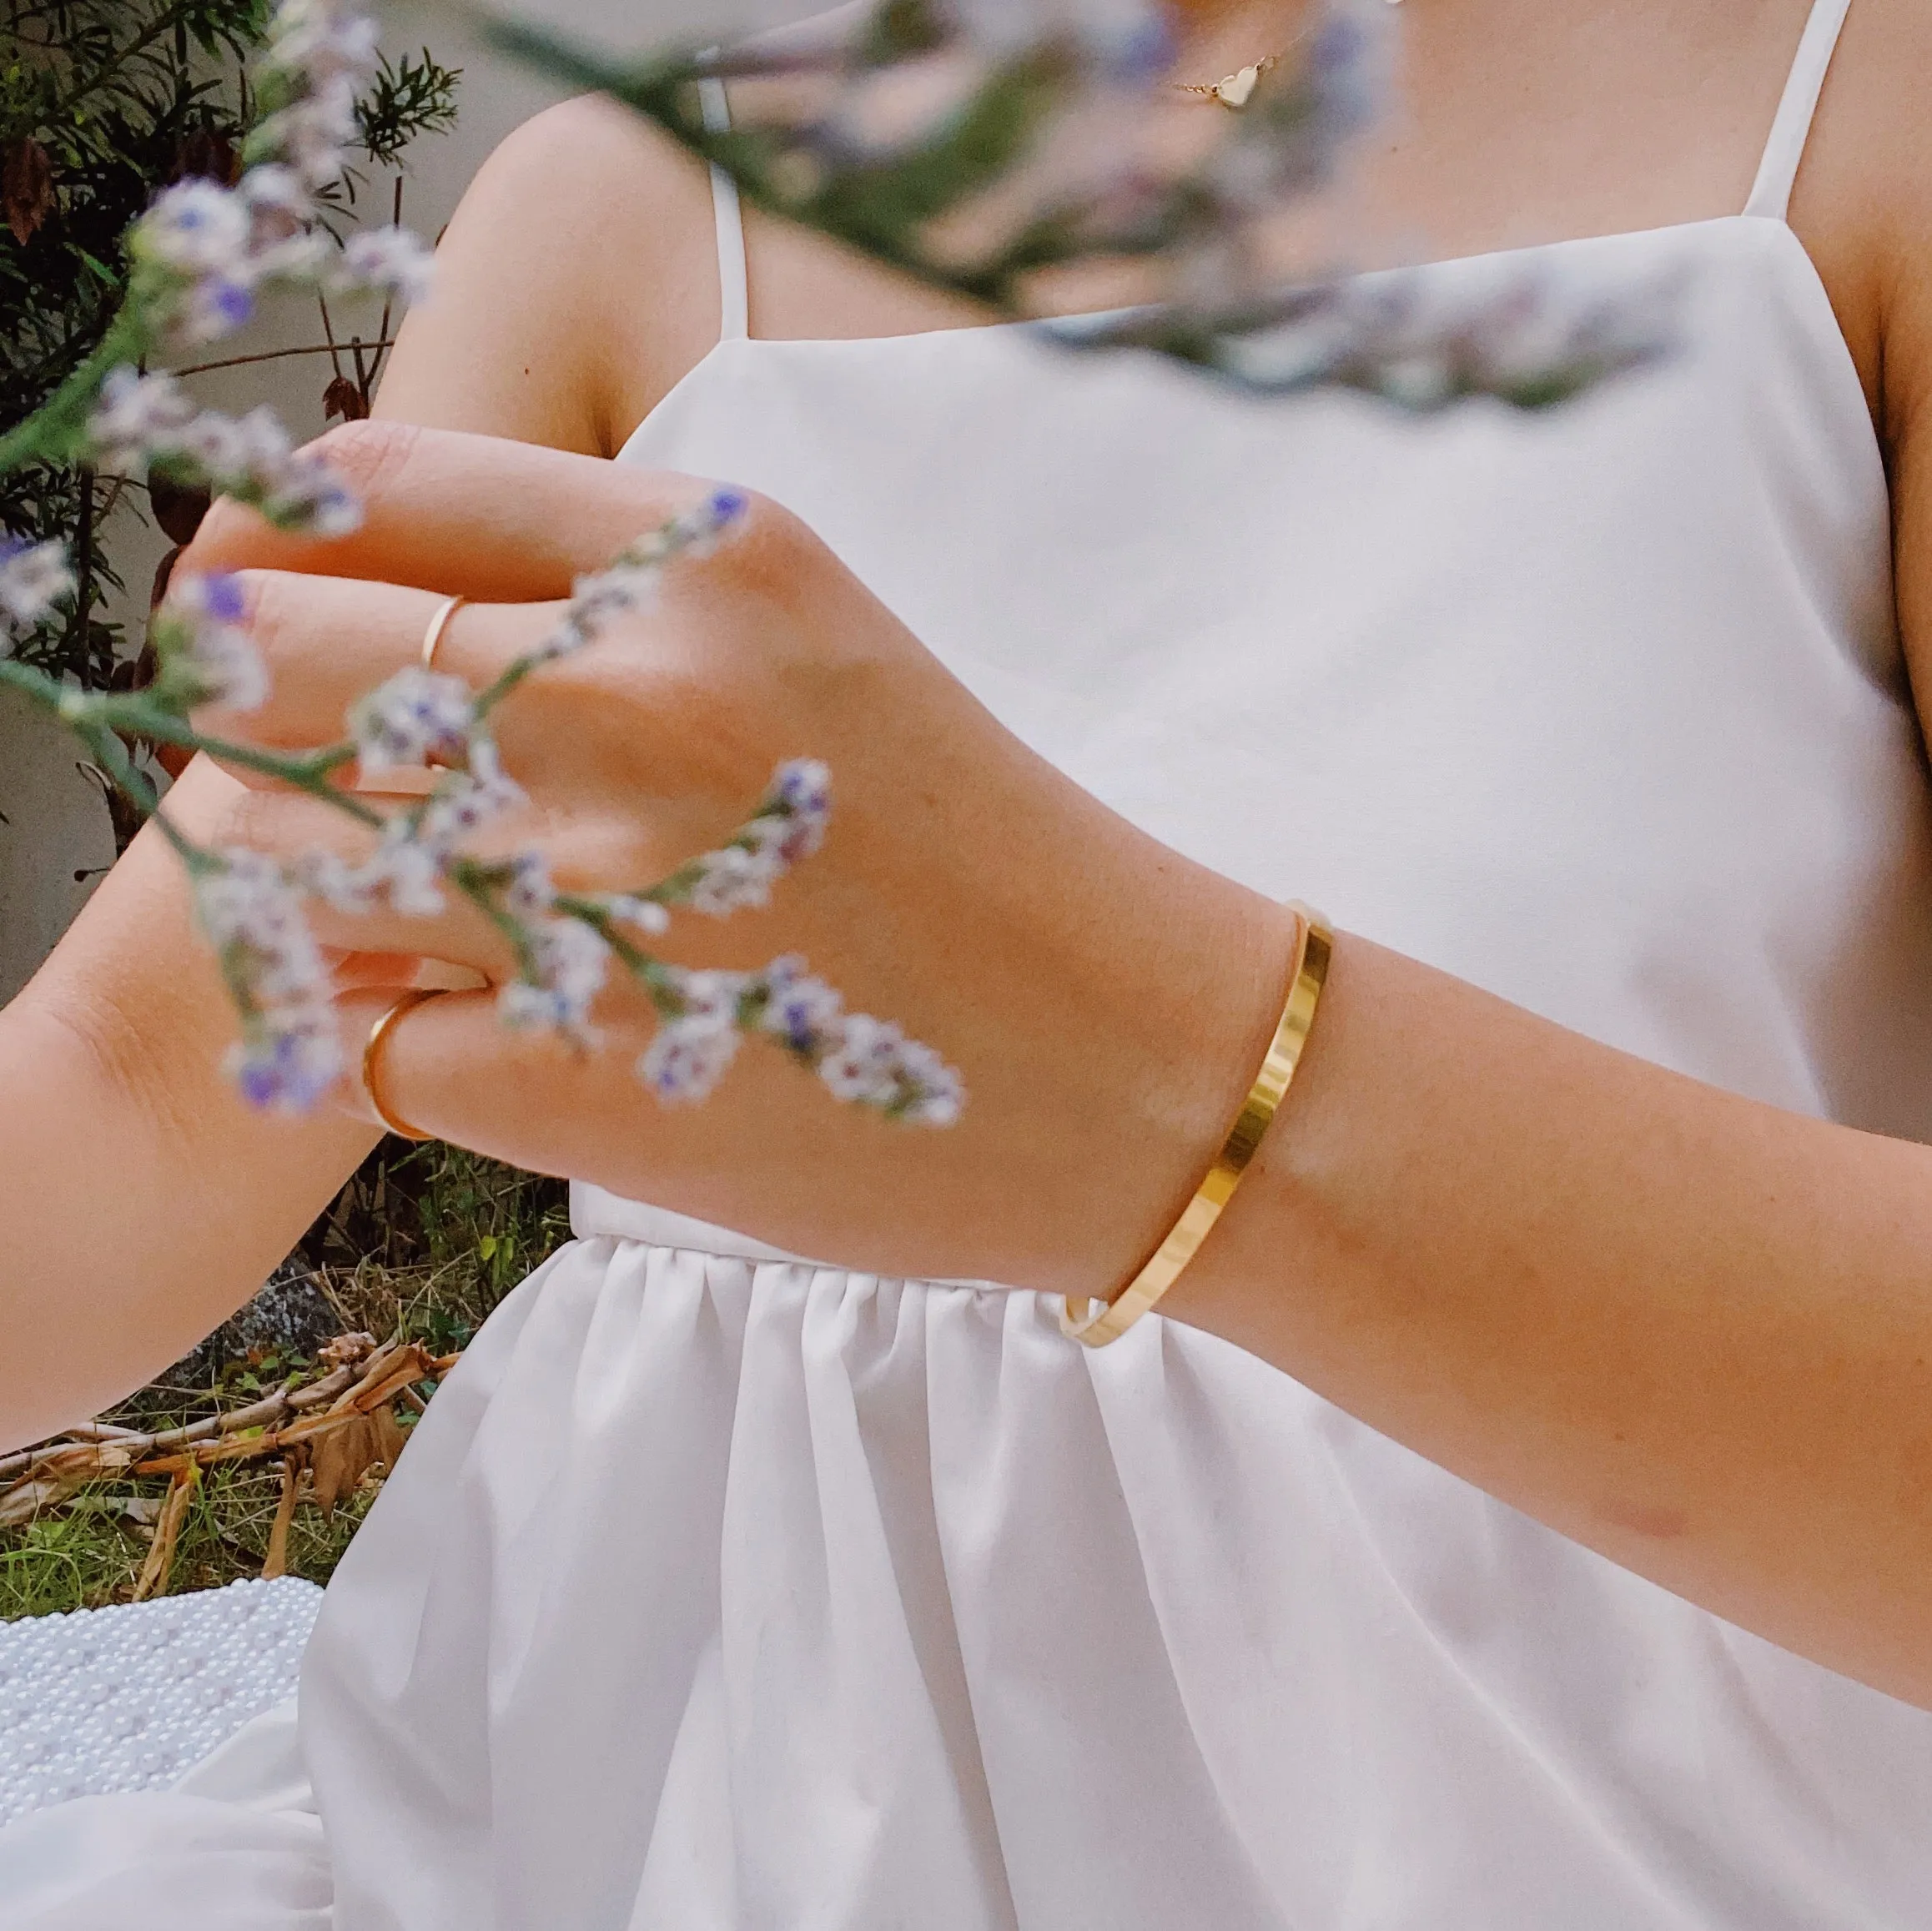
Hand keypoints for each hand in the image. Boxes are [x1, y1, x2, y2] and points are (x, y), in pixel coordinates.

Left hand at [184, 421, 1298, 1293]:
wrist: (1143, 1063)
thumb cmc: (991, 857)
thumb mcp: (822, 648)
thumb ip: (614, 601)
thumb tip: (364, 616)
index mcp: (712, 555)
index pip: (369, 486)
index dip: (268, 551)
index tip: (253, 611)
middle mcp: (636, 695)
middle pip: (277, 661)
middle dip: (255, 721)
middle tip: (309, 781)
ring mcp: (598, 888)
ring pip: (286, 861)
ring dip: (314, 892)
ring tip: (417, 924)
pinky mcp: (583, 1076)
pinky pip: (364, 1043)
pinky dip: (403, 1044)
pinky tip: (515, 1040)